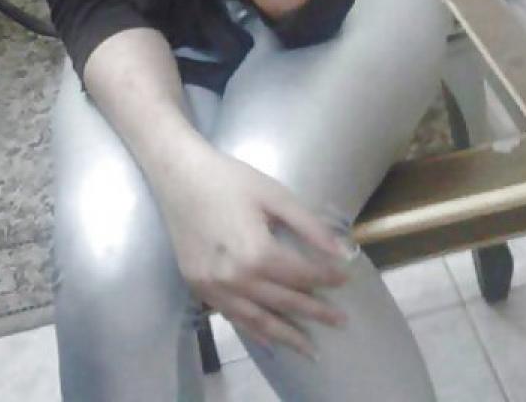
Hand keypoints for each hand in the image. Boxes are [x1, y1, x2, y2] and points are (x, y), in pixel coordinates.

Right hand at [156, 142, 350, 359]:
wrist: (179, 176)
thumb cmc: (230, 180)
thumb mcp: (275, 195)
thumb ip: (309, 226)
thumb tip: (342, 253)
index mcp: (258, 253)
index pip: (302, 275)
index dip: (327, 278)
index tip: (346, 279)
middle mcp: (236, 279)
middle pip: (284, 302)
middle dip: (315, 312)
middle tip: (340, 322)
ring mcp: (214, 288)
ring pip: (258, 320)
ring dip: (287, 336)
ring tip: (311, 349)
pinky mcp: (198, 288)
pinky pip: (232, 317)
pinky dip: (255, 331)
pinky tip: (270, 338)